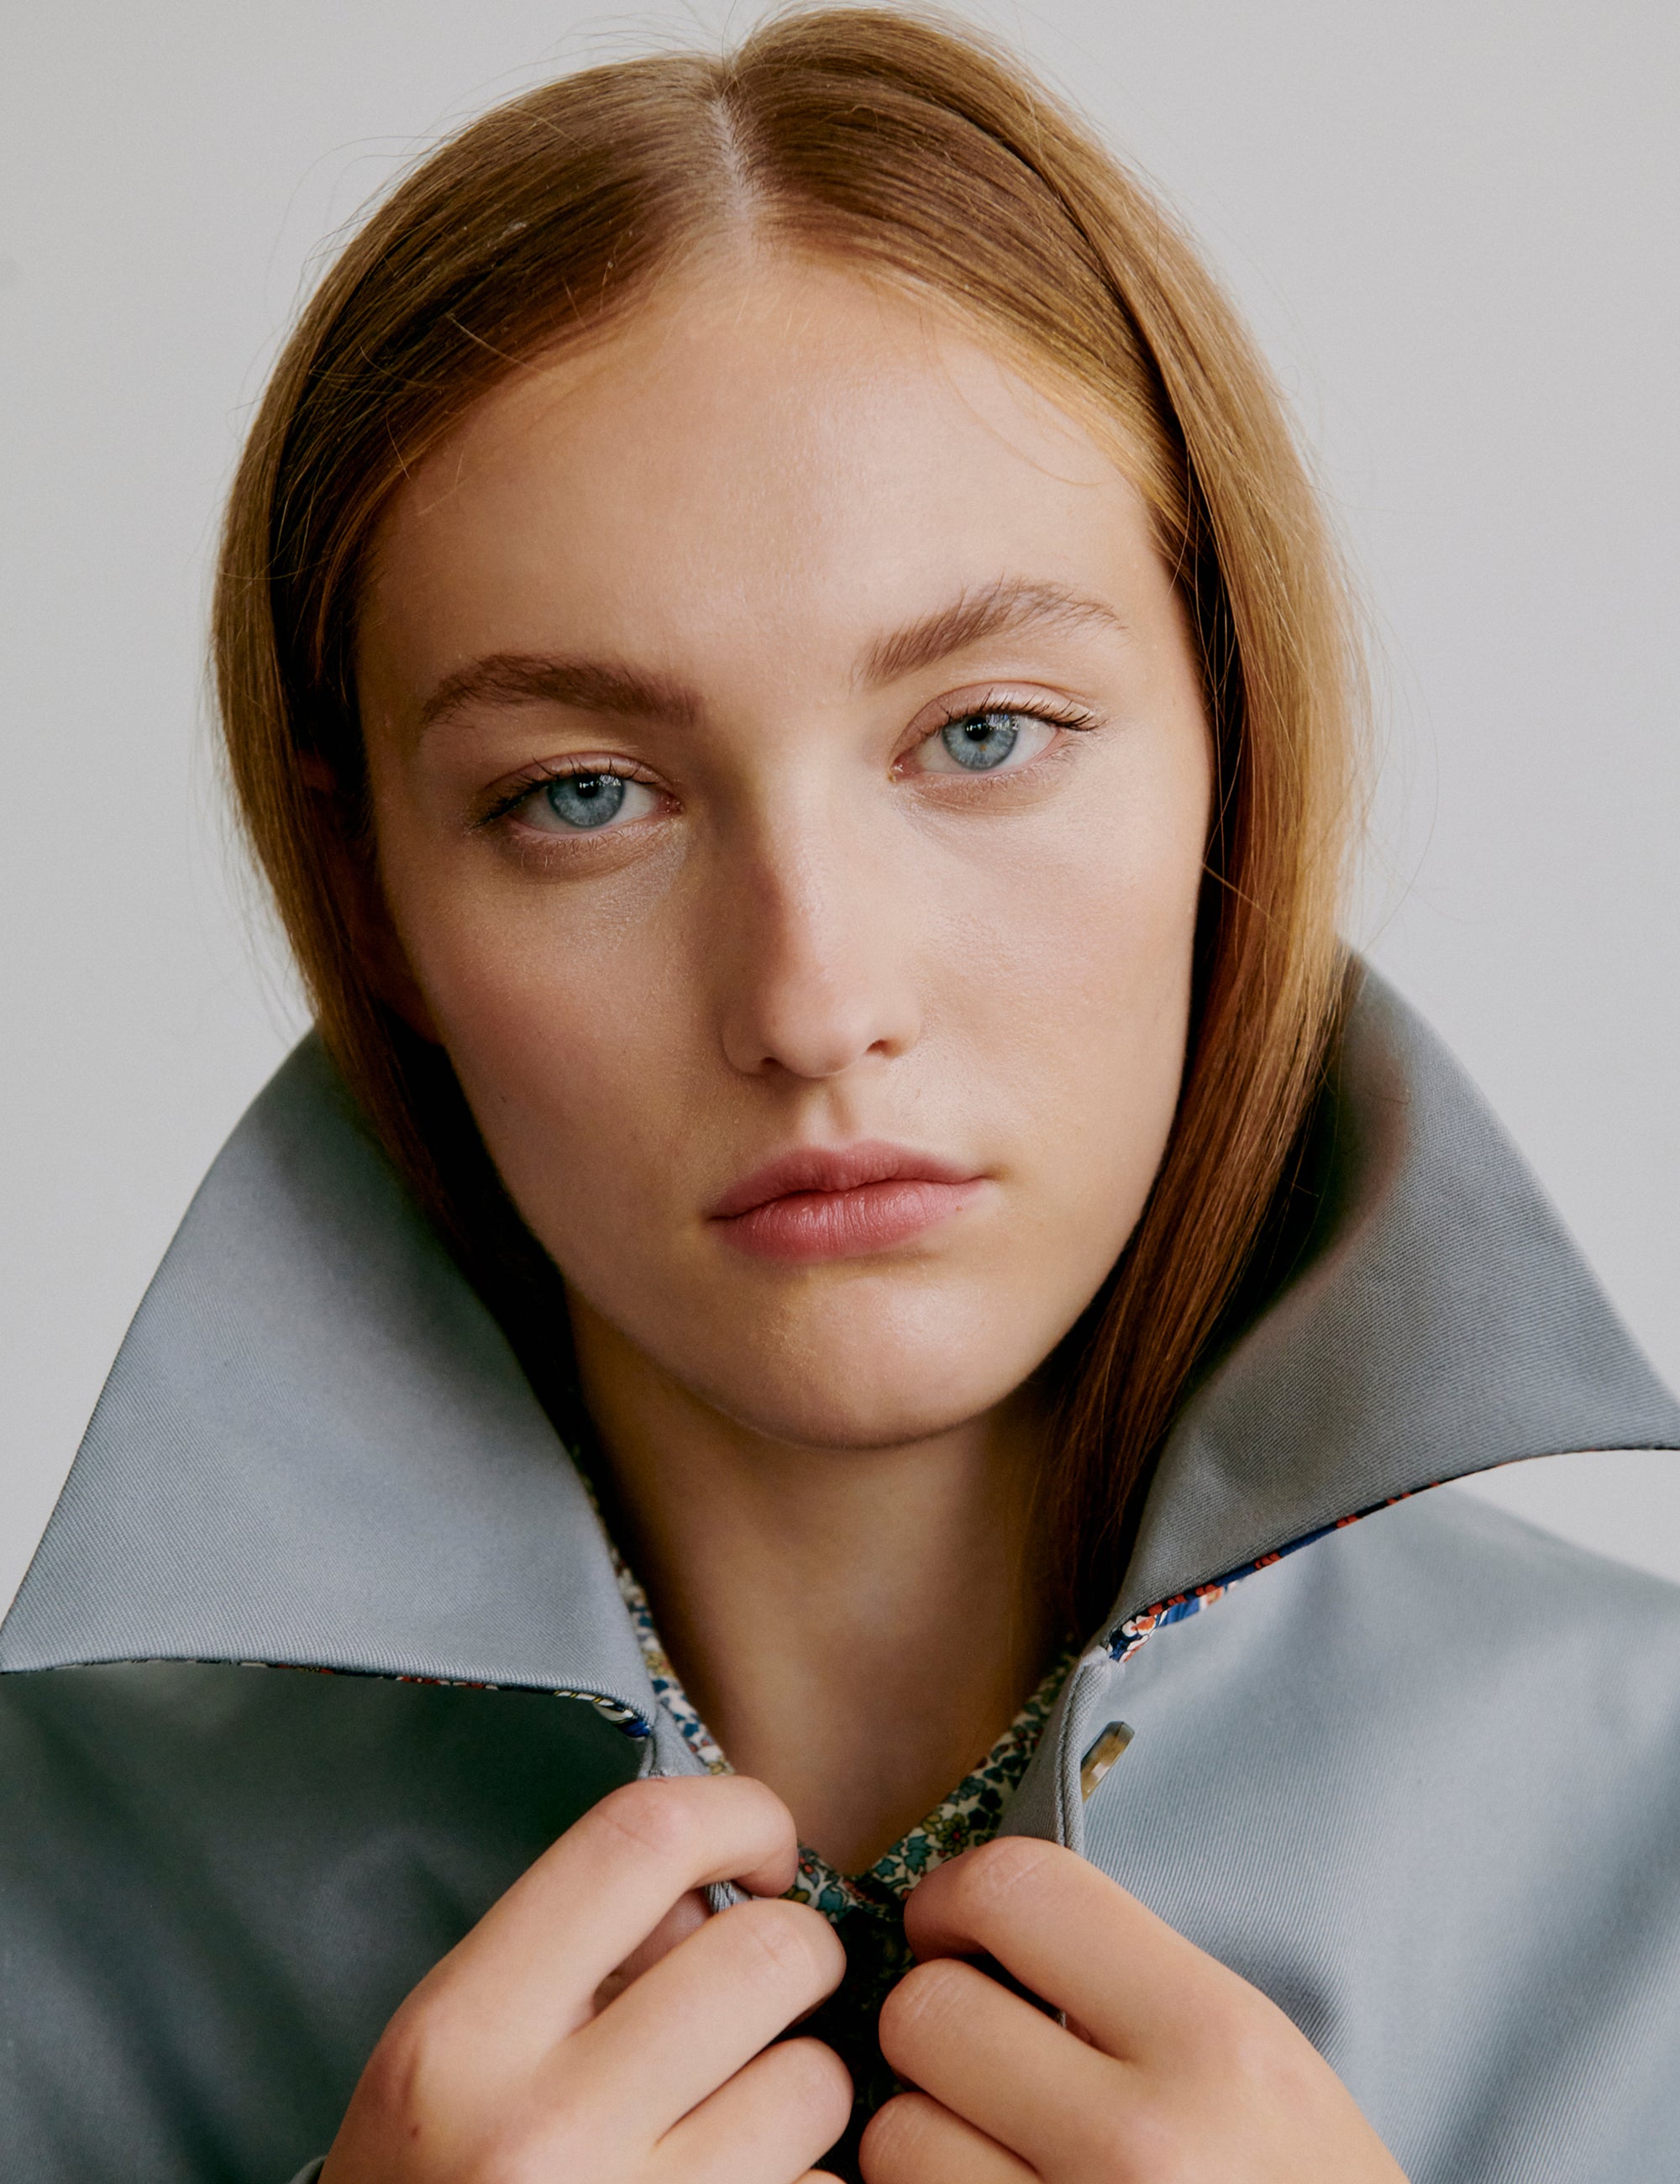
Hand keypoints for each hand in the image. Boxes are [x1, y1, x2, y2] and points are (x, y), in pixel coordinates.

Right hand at [321, 1773, 851, 2181]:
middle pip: (767, 1953)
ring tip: (732, 2122)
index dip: (737, 1814)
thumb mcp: (453, 2060)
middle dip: (794, 1959)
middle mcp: (539, 2132)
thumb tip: (720, 1887)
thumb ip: (570, 1958)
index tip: (760, 1853)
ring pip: (817, 2080)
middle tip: (764, 1999)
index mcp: (460, 2036)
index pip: (639, 1838)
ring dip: (800, 2090)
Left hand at [862, 1837, 1406, 2181]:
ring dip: (925, 2139)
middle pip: (926, 2013)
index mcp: (1215, 2040)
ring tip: (994, 2152)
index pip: (1017, 1889)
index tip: (955, 1931)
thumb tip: (967, 1917)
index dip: (956, 1899)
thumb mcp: (1261, 2064)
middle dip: (937, 2028)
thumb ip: (1129, 1982)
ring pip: (894, 2137)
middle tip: (981, 2059)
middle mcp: (1145, 2142)